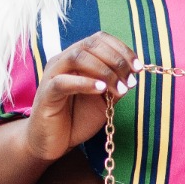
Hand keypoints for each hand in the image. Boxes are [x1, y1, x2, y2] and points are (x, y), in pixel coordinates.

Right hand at [25, 32, 139, 161]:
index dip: (121, 49)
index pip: (99, 39)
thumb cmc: (77, 119)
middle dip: (116, 59)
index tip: (138, 67)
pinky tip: (102, 90)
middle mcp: (62, 61)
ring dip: (104, 71)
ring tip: (120, 89)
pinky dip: (86, 83)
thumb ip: (115, 84)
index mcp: (76, 58)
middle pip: (90, 45)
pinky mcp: (46, 93)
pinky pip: (64, 81)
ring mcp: (52, 75)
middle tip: (131, 79)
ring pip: (78, 57)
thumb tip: (133, 73)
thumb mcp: (103, 99)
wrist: (54, 144)